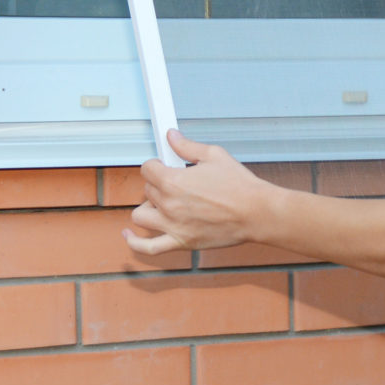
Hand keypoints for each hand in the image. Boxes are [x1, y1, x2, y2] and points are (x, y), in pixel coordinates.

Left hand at [124, 130, 276, 257]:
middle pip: (147, 190)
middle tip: (176, 183)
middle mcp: (169, 205)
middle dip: (158, 183)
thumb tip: (171, 136)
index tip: (163, 165)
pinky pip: (149, 248)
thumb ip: (187, 146)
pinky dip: (135, 243)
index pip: (147, 169)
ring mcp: (173, 226)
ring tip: (162, 204)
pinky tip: (128, 236)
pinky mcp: (181, 242)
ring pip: (141, 216)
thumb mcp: (214, 156)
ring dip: (148, 207)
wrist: (256, 213)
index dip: (156, 164)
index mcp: (174, 181)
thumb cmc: (240, 185)